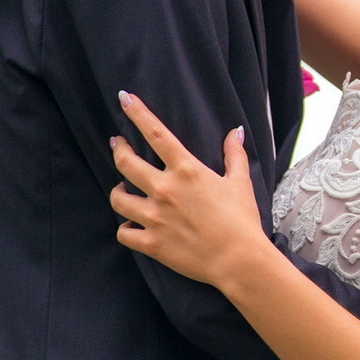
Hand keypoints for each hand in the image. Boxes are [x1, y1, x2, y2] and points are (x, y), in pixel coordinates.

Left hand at [109, 91, 274, 294]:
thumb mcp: (240, 182)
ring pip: (118, 198)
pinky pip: (123, 232)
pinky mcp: (151, 243)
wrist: (238, 259)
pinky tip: (131, 224)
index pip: (155, 133)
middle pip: (126, 162)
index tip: (123, 99)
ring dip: (117, 191)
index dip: (137, 113)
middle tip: (118, 144)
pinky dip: (125, 228)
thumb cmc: (242, 219)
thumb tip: (236, 132)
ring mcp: (154, 217)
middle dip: (118, 149)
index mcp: (186, 170)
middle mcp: (164, 189)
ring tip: (122, 189)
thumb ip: (234, 154)